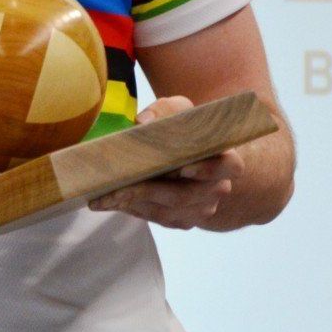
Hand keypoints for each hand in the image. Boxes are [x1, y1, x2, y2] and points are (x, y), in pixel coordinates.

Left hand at [87, 95, 243, 228]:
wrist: (190, 157)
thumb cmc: (184, 131)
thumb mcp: (178, 112)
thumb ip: (165, 111)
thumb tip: (143, 123)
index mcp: (225, 160)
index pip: (229, 167)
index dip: (207, 169)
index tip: (182, 168)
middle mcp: (217, 188)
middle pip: (185, 195)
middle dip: (149, 190)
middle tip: (116, 187)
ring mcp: (201, 209)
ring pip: (167, 212)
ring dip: (132, 203)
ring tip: (102, 196)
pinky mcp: (183, 220)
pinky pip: (156, 218)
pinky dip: (131, 209)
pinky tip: (108, 201)